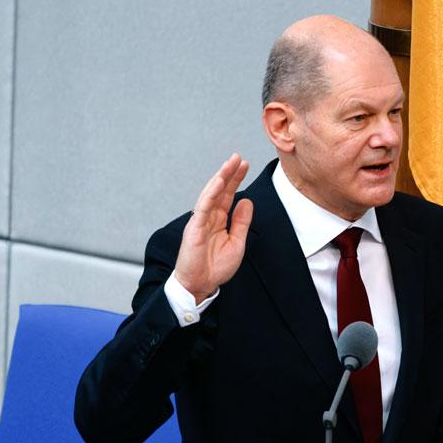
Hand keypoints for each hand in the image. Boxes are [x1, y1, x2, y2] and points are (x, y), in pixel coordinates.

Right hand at [174, 154, 253, 301]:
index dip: (236, 180)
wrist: (201, 284)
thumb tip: (247, 201)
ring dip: (220, 178)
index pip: (228, 196)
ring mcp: (200, 221)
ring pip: (210, 194)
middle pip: (220, 191)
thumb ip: (241, 222)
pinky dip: (211, 194)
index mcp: (219, 221)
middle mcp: (209, 218)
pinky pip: (203, 207)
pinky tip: (219, 182)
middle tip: (239, 158)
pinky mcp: (195, 228)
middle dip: (229, 173)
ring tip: (230, 163)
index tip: (245, 166)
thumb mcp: (237, 242)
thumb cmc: (216, 267)